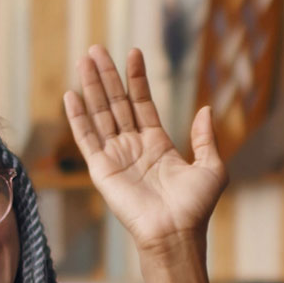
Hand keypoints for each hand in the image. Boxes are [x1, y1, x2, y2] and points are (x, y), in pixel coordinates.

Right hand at [63, 45, 226, 255]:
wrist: (176, 233)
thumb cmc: (195, 208)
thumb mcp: (211, 168)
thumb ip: (206, 138)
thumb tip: (205, 108)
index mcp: (158, 144)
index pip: (142, 103)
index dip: (137, 79)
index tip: (134, 53)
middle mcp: (134, 147)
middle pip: (117, 103)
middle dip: (108, 76)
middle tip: (97, 49)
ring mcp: (116, 156)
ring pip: (101, 114)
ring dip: (92, 87)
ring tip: (85, 60)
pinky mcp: (101, 170)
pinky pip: (86, 138)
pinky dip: (78, 117)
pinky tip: (72, 94)